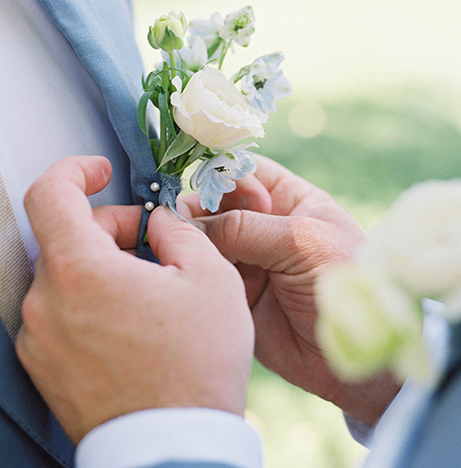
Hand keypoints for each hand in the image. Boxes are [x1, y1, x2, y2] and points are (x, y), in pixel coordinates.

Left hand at [16, 156, 253, 444]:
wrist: (175, 449)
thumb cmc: (195, 367)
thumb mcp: (210, 278)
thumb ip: (178, 231)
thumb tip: (159, 221)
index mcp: (79, 271)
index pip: (49, 193)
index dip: (75, 170)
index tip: (102, 172)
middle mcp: (45, 303)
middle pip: (65, 236)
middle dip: (109, 228)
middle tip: (153, 242)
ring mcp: (39, 339)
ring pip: (65, 275)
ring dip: (101, 265)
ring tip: (150, 288)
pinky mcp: (44, 367)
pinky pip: (61, 311)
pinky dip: (90, 299)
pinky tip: (132, 320)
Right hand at [180, 155, 399, 425]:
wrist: (357, 354)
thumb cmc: (342, 280)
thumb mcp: (300, 240)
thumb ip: (244, 227)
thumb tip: (185, 221)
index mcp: (287, 199)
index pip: (243, 172)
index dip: (216, 173)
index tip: (191, 182)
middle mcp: (263, 225)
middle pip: (216, 204)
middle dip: (195, 209)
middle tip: (172, 220)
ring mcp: (248, 259)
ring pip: (204, 239)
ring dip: (186, 239)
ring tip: (169, 244)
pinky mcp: (235, 293)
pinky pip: (204, 274)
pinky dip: (188, 269)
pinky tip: (173, 268)